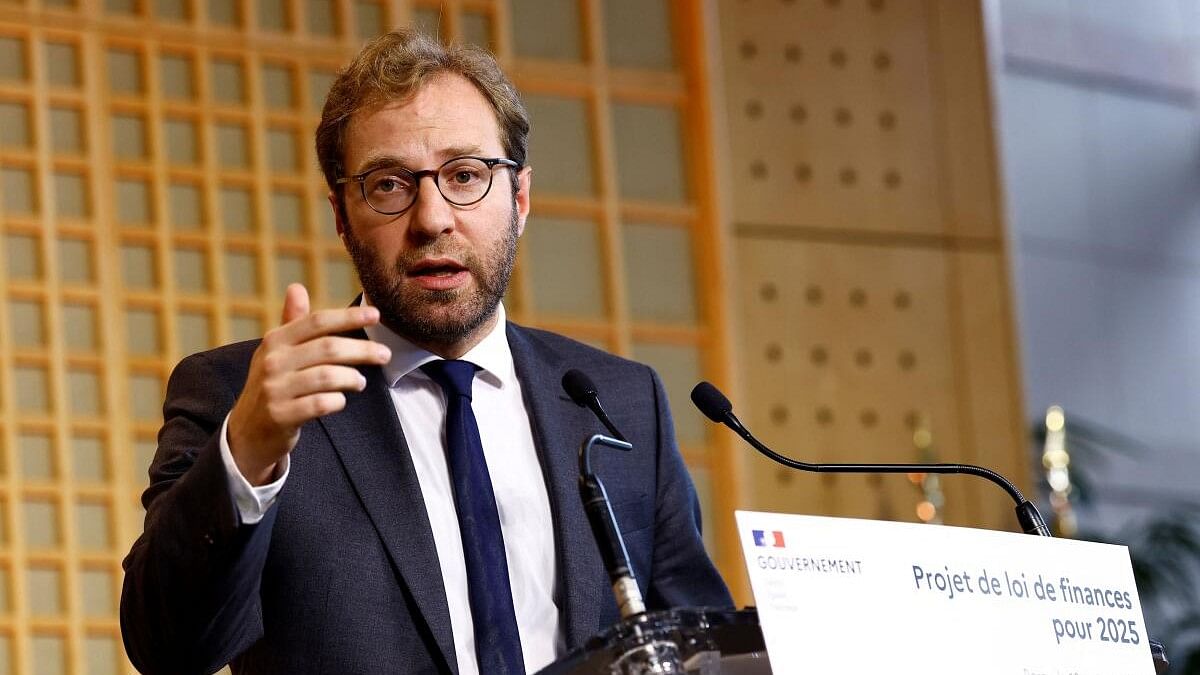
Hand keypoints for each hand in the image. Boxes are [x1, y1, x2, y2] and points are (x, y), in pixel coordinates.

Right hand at [227, 284, 390, 484]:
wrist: (247, 432)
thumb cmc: (272, 385)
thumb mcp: (276, 353)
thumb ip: (291, 322)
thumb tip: (297, 287)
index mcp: (275, 341)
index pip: (317, 322)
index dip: (348, 317)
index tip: (376, 315)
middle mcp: (272, 362)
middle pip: (328, 348)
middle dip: (362, 350)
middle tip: (385, 355)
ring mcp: (275, 389)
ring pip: (328, 377)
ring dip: (352, 378)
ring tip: (360, 382)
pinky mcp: (281, 415)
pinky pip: (321, 404)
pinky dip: (338, 400)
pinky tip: (341, 400)